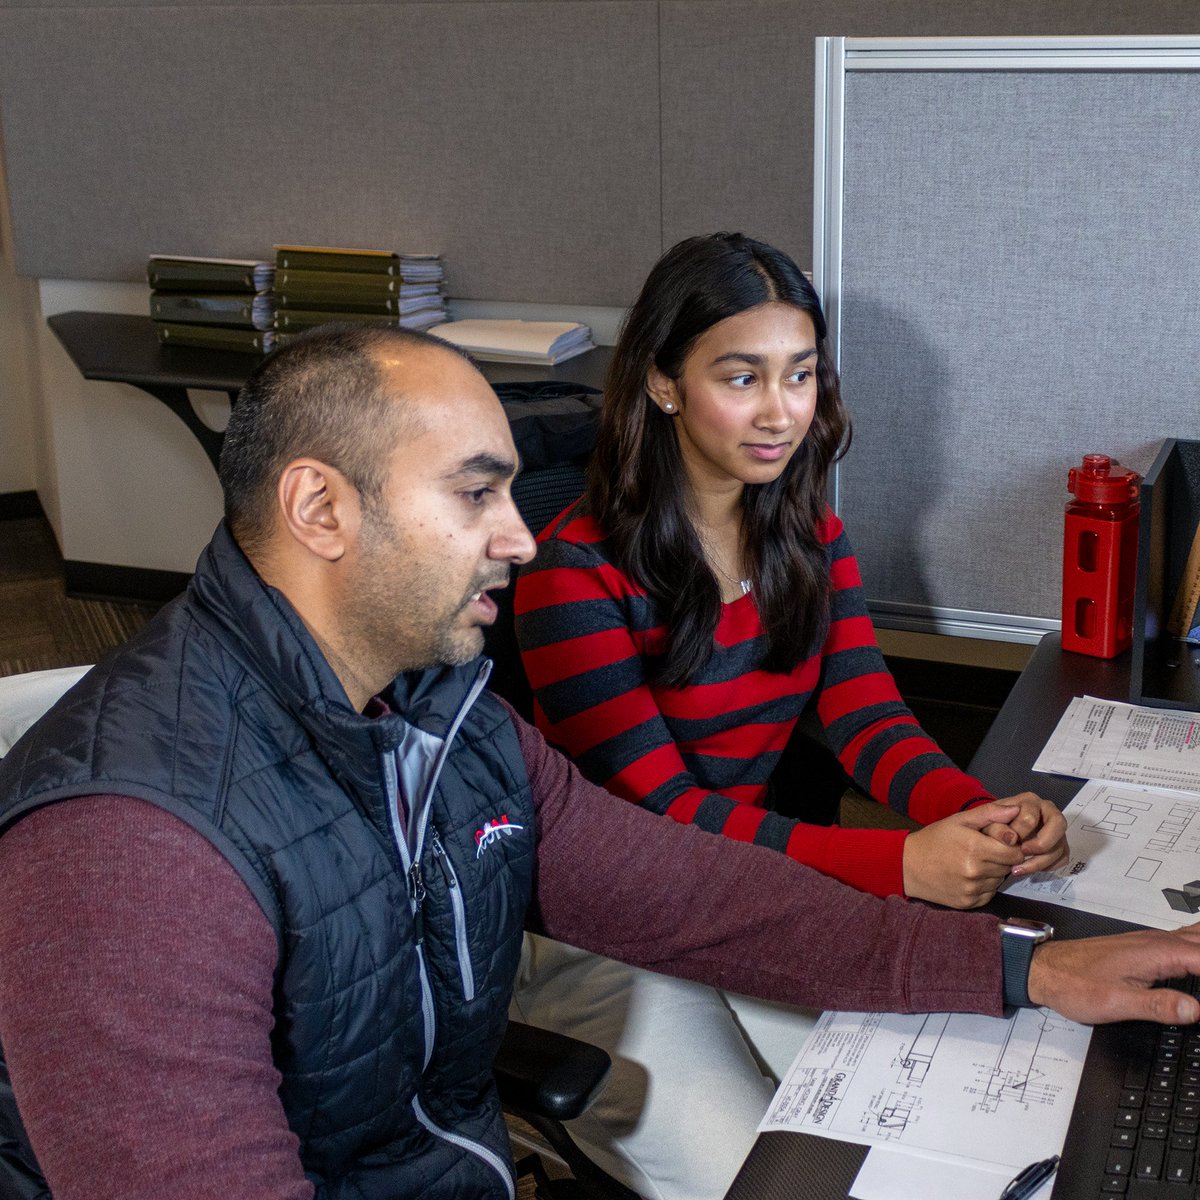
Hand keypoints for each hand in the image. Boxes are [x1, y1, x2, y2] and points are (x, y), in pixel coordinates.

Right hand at [903, 802, 1024, 908]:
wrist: (908, 865)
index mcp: (976, 848)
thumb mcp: (959, 820)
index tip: (999, 842)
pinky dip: (984, 885)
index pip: (1016, 853)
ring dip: (993, 872)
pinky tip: (968, 876)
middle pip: (1009, 867)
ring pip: (1000, 881)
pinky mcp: (969, 903)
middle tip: (983, 850)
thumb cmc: (934, 839)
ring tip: (974, 862)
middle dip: (1002, 858)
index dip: (1011, 846)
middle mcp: (976, 872)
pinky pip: (989, 894)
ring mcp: (972, 890)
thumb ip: (990, 813)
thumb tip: (1017, 809)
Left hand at [979, 792, 1068, 877]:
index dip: (1020, 832)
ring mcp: (1054, 829)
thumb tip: (1013, 811)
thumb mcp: (978, 817)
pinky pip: (1062, 858)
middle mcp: (1046, 811)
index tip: (1009, 841)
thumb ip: (991, 812)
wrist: (989, 837)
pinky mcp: (1058, 845)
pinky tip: (1028, 867)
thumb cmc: (985, 826)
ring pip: (1060, 844)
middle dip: (1042, 844)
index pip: (1031, 817)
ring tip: (1018, 869)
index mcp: (1028, 801)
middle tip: (1023, 854)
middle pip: (1058, 824)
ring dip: (1040, 861)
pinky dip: (1047, 866)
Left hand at [1028, 923, 1199, 1024]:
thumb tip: (1196, 1010)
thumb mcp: (1116, 1003)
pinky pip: (1188, 941)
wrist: (1044, 968)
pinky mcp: (1147, 948)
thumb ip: (1158, 1005)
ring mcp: (1152, 942)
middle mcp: (1158, 941)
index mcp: (1157, 953)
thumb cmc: (1075, 984)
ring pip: (1198, 936)